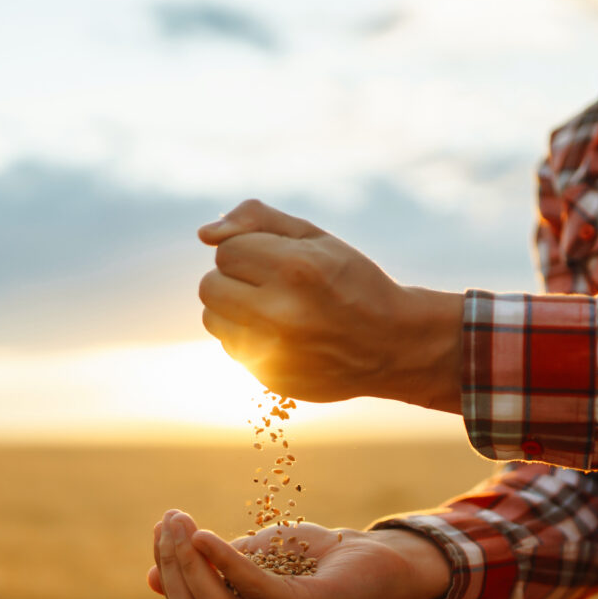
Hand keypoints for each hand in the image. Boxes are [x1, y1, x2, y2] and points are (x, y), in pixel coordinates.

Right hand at [146, 509, 450, 598]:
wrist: (373, 559)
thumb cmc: (310, 557)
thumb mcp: (247, 558)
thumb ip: (206, 569)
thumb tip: (148, 577)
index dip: (166, 568)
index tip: (160, 526)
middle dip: (172, 561)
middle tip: (170, 517)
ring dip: (190, 559)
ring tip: (183, 520)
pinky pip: (252, 589)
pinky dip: (224, 561)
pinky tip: (206, 537)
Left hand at [197, 199, 462, 410]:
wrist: (392, 345)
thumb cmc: (350, 282)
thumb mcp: (315, 238)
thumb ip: (258, 220)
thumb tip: (204, 233)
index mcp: (295, 270)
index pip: (226, 250)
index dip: (250, 250)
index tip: (281, 260)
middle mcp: (281, 314)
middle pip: (210, 285)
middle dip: (235, 278)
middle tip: (273, 283)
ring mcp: (274, 352)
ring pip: (212, 318)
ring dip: (234, 308)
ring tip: (275, 308)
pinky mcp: (270, 378)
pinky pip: (230, 347)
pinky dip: (248, 336)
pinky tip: (282, 334)